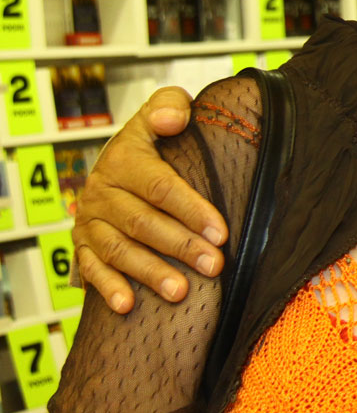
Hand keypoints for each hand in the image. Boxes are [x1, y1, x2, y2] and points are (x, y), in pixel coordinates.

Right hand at [73, 87, 226, 312]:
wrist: (116, 162)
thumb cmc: (153, 140)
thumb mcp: (161, 112)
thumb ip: (170, 106)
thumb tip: (172, 119)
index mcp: (124, 160)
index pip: (160, 187)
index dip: (191, 210)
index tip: (220, 232)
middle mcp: (102, 191)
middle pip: (143, 223)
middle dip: (181, 246)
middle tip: (214, 265)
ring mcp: (90, 221)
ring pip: (120, 250)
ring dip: (150, 272)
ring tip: (181, 292)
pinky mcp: (81, 245)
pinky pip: (91, 269)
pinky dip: (108, 288)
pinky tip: (128, 306)